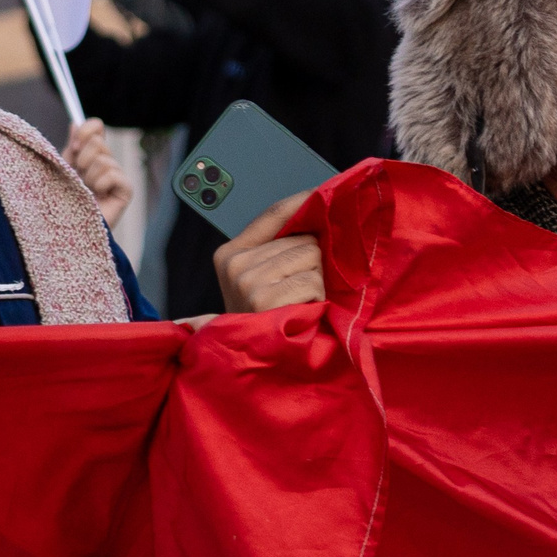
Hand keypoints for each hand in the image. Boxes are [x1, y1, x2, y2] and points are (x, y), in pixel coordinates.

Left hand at [63, 117, 134, 228]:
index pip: (96, 128)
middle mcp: (105, 163)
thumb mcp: (63, 169)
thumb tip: (75, 122)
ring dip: (88, 177)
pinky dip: (101, 184)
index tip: (75, 145)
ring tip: (85, 192)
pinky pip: (114, 174)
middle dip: (82, 159)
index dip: (87, 130)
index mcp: (90, 155)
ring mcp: (117, 177)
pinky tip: (96, 197)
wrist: (66, 229)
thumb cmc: (61, 201)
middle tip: (77, 176)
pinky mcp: (125, 191)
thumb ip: (71, 147)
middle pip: (98, 141)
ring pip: (104, 160)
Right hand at [213, 191, 325, 313]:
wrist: (253, 366)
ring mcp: (247, 280)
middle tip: (299, 289)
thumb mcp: (260, 280)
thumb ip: (277, 248)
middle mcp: (235, 263)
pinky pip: (312, 282)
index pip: (273, 213)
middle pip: (302, 238)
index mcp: (230, 253)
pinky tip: (301, 312)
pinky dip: (316, 299)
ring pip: (311, 257)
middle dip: (311, 262)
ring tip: (299, 302)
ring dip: (315, 281)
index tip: (327, 191)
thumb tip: (316, 212)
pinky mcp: (264, 298)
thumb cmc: (266, 320)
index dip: (304, 201)